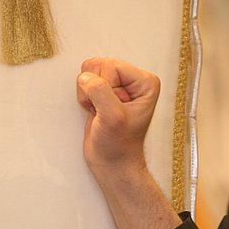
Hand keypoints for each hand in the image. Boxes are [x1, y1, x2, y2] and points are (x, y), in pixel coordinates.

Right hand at [76, 57, 179, 228]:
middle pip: (99, 64)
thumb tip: (86, 77)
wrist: (112, 163)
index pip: (111, 66)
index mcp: (144, 82)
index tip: (111, 108)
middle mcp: (133, 80)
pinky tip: (94, 111)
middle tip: (103, 110)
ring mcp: (117, 85)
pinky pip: (84, 81)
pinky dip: (84, 97)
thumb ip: (100, 92)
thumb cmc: (119, 145)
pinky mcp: (104, 91)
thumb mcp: (112, 117)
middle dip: (94, 88)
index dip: (104, 87)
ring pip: (89, 71)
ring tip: (99, 111)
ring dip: (87, 93)